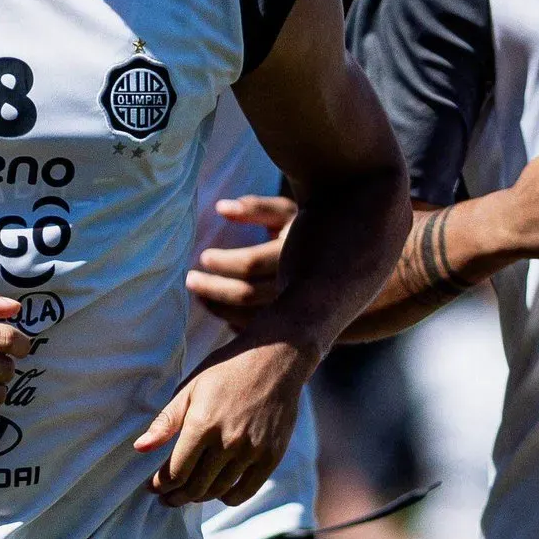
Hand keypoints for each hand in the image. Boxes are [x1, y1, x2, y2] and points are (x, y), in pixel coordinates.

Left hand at [137, 340, 310, 504]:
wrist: (275, 358)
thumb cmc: (226, 370)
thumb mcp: (190, 389)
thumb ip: (165, 422)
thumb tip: (139, 448)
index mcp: (202, 424)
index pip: (176, 472)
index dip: (161, 484)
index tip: (153, 486)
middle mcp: (228, 441)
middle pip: (195, 487)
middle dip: (176, 497)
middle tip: (167, 498)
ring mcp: (252, 451)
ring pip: (218, 491)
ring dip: (200, 498)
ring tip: (189, 495)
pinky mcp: (271, 456)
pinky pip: (246, 491)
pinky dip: (229, 498)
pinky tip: (219, 492)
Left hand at [188, 191, 297, 320]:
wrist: (349, 265)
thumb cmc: (308, 230)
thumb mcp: (287, 214)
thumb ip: (256, 209)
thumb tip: (220, 208)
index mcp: (294, 254)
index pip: (251, 264)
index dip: (224, 262)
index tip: (203, 257)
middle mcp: (299, 285)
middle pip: (247, 295)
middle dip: (214, 289)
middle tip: (190, 280)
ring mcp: (298, 311)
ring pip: (250, 319)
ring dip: (219, 307)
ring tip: (199, 295)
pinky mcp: (294, 327)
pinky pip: (259, 331)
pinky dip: (236, 322)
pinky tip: (221, 310)